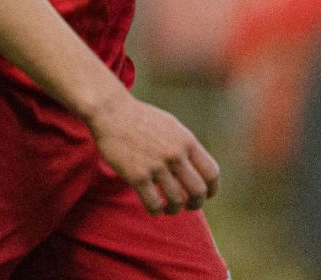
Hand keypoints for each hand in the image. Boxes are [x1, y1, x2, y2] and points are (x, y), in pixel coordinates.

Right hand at [85, 91, 218, 214]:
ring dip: (174, 209)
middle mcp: (174, 154)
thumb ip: (185, 145)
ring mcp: (156, 165)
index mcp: (186, 141)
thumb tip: (198, 168)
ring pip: (177, 200)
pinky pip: (153, 204)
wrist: (109, 110)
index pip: (211, 173)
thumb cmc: (139, 118)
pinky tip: (153, 207)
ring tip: (168, 208)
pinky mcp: (136, 175)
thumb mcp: (170, 125)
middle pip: (198, 191)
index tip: (205, 195)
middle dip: (196, 203)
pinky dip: (156, 211)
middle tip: (189, 206)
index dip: (212, 189)